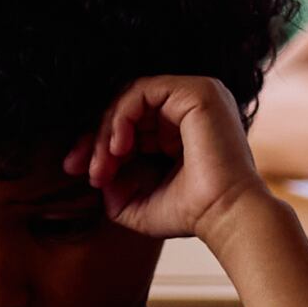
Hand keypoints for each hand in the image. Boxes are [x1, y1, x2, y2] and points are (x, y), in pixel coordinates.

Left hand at [72, 74, 263, 242]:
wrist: (224, 214)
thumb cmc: (190, 213)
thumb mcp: (137, 202)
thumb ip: (113, 186)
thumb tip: (95, 172)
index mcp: (184, 128)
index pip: (131, 122)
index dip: (98, 145)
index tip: (83, 174)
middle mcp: (191, 108)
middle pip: (126, 108)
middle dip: (95, 140)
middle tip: (84, 170)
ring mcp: (197, 97)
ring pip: (129, 98)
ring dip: (106, 131)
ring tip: (103, 165)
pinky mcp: (199, 92)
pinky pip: (142, 91)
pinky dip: (121, 117)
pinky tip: (118, 148)